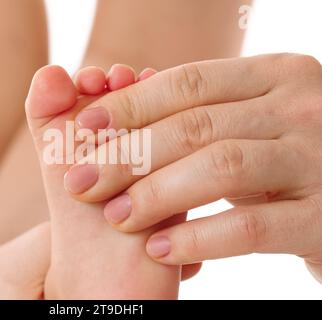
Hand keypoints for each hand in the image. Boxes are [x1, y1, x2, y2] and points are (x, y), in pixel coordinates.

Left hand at [65, 54, 321, 282]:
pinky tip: (159, 249)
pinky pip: (250, 226)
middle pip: (194, 125)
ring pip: (220, 167)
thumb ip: (198, 112)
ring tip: (116, 215)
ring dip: (155, 194)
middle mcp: (301, 107)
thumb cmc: (282, 160)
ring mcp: (319, 159)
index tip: (84, 127)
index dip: (129, 105)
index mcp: (275, 75)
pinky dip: (197, 238)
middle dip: (127, 155)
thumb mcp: (248, 122)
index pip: (187, 82)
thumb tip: (115, 111)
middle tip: (81, 181)